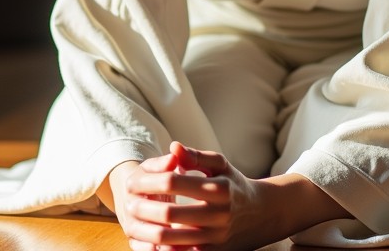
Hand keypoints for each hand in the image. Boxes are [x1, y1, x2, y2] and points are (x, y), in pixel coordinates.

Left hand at [121, 141, 265, 250]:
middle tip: (128, 203)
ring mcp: (214, 237)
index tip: (133, 180)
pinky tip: (150, 239)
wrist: (261, 214)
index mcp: (218, 188)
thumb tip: (173, 147)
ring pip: (171, 239)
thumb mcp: (220, 164)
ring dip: (146, 231)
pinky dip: (163, 248)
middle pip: (169, 213)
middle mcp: (218, 215)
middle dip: (143, 207)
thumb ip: (196, 155)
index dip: (148, 180)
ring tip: (134, 220)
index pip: (174, 181)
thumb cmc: (233, 184)